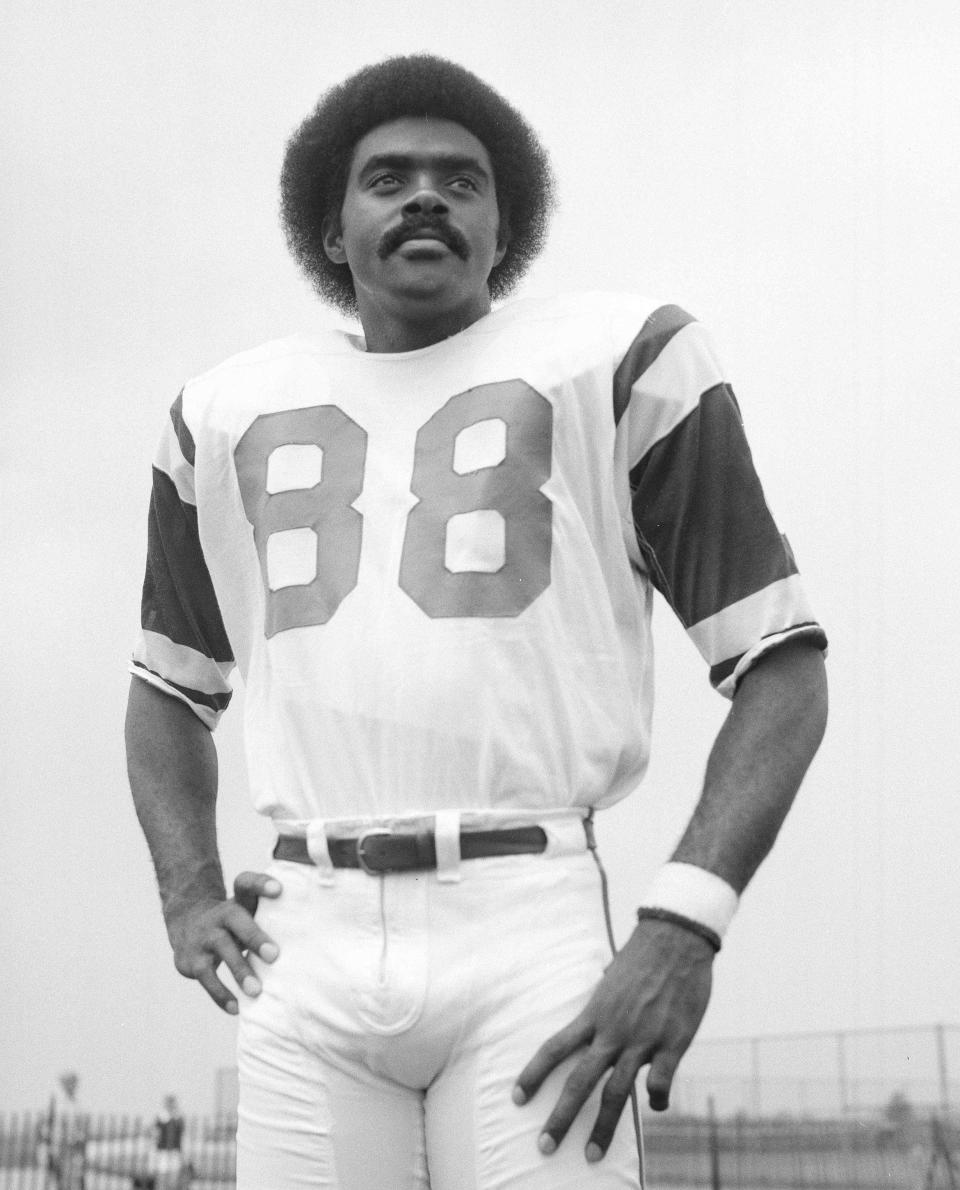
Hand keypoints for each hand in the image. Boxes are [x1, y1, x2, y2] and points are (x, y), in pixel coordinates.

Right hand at [165, 871, 281, 1013]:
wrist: (186, 925)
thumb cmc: (234, 922)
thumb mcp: (248, 911)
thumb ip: (273, 917)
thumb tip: (314, 939)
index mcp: (237, 900)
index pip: (246, 883)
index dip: (261, 884)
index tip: (279, 890)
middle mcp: (219, 915)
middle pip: (235, 919)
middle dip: (254, 936)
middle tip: (274, 955)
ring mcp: (204, 936)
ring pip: (221, 949)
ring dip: (239, 970)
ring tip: (256, 990)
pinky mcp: (191, 960)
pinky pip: (206, 978)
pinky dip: (220, 994)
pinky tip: (236, 1008)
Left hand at [513, 918, 713, 1161]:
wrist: (675, 939)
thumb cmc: (642, 956)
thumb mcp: (610, 979)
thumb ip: (602, 1005)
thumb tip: (596, 1015)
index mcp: (594, 1014)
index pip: (554, 1048)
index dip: (533, 1074)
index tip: (516, 1098)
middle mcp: (612, 1031)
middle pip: (579, 1081)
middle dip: (560, 1117)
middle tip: (544, 1147)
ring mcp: (642, 1040)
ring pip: (616, 1093)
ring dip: (603, 1128)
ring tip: (593, 1154)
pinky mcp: (672, 1043)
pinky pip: (661, 1083)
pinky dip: (657, 1100)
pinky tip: (656, 1106)